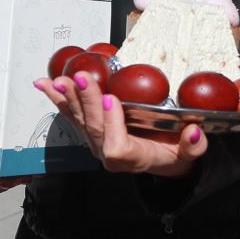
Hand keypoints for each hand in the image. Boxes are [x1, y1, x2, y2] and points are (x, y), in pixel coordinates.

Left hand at [38, 73, 208, 178]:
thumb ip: (193, 147)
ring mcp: (95, 142)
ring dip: (69, 98)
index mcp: (132, 158)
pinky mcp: (89, 132)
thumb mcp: (189, 154)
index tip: (113, 99)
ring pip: (79, 120)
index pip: (116, 146)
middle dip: (88, 101)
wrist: (160, 161)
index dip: (112, 124)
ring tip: (61, 80)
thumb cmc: (173, 153)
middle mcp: (108, 153)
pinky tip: (46, 84)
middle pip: (94, 128)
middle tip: (84, 78)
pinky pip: (72, 115)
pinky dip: (58, 99)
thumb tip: (193, 131)